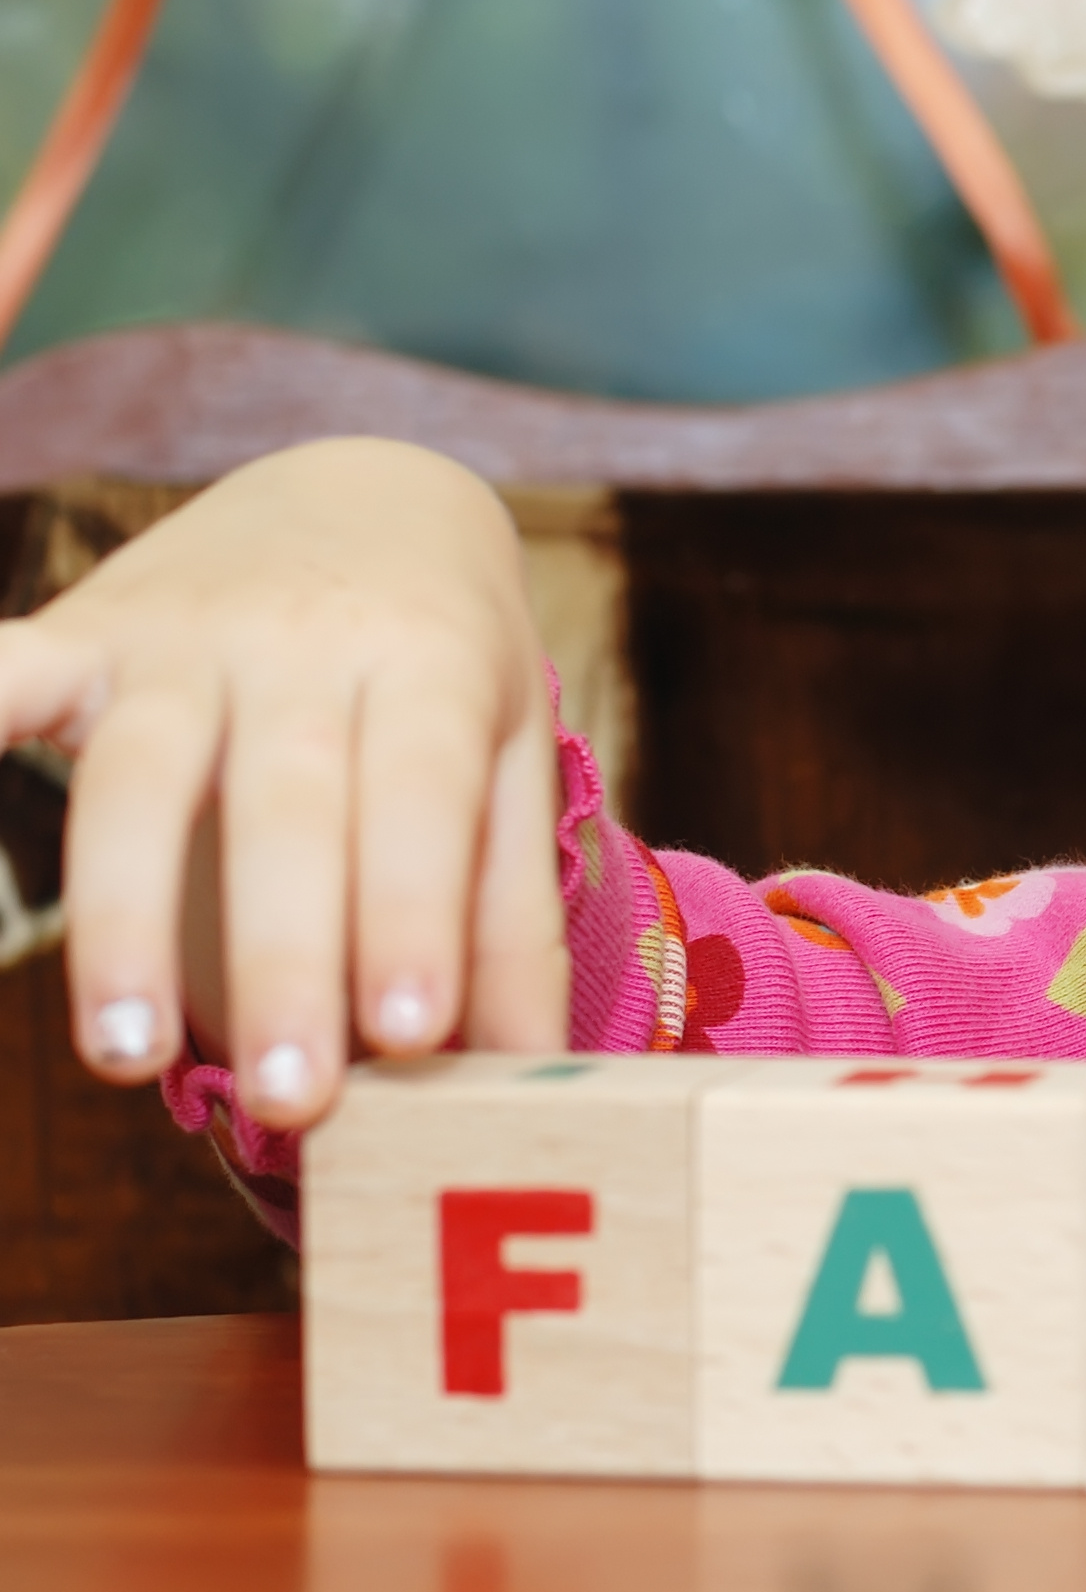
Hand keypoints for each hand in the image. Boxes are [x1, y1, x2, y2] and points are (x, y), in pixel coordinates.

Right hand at [0, 438, 567, 1127]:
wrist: (364, 493)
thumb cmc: (447, 665)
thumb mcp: (510, 761)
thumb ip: (509, 917)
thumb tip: (528, 1080)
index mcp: (428, 663)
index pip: (421, 795)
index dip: (413, 912)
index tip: (409, 1035)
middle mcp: (303, 641)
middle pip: (284, 806)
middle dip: (284, 956)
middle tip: (289, 1097)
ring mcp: (180, 635)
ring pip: (138, 777)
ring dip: (125, 919)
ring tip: (129, 1058)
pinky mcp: (78, 634)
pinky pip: (3, 673)